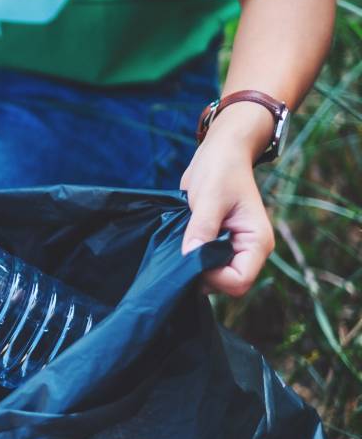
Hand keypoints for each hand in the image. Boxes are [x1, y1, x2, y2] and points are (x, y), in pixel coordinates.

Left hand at [180, 103, 275, 296]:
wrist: (220, 153)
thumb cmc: (220, 170)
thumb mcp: (210, 198)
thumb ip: (202, 228)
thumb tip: (190, 257)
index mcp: (257, 242)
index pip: (238, 281)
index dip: (213, 277)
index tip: (192, 256)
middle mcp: (249, 251)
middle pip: (225, 285)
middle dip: (202, 274)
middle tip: (181, 251)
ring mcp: (234, 249)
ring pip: (213, 278)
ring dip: (194, 267)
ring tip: (181, 244)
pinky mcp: (219, 245)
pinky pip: (205, 265)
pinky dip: (191, 259)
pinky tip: (181, 244)